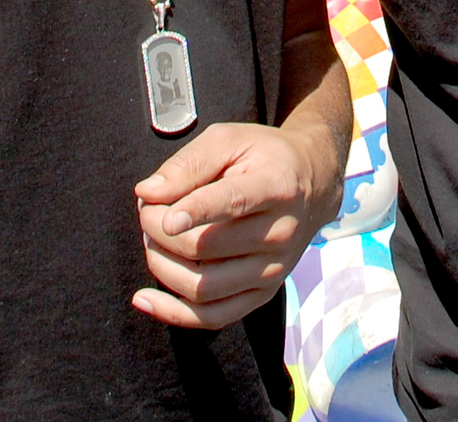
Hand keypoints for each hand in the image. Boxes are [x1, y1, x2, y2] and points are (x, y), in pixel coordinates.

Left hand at [131, 120, 342, 329]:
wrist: (313, 186)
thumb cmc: (263, 157)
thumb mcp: (230, 140)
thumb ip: (189, 162)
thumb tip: (147, 192)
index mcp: (276, 186)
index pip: (234, 203)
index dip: (197, 211)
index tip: (165, 218)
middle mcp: (281, 233)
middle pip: (205, 247)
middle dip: (160, 230)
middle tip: (147, 210)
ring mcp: (274, 270)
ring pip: (203, 287)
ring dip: (162, 265)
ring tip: (152, 239)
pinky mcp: (263, 294)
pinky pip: (213, 317)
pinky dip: (173, 313)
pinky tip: (144, 299)